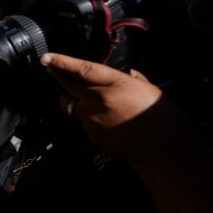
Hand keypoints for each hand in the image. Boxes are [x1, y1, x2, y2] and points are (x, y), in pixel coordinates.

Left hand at [39, 53, 170, 164]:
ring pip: (73, 106)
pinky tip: (109, 123)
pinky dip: (90, 120)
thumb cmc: (164, 118)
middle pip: (68, 87)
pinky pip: (84, 123)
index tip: (45, 58)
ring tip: (97, 104)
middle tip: (54, 72)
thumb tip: (118, 75)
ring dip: (79, 102)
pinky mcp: (92, 137)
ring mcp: (92, 121)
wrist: (166, 154)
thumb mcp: (150, 88)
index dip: (61, 62)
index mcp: (116, 84)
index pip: (82, 69)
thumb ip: (129, 78)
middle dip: (60, 78)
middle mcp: (98, 101)